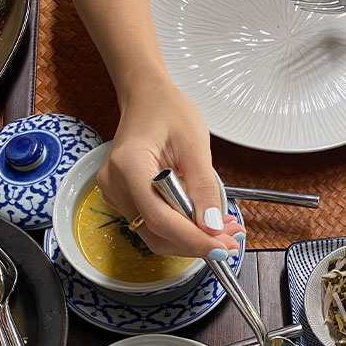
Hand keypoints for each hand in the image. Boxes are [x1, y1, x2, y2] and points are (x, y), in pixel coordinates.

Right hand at [96, 80, 244, 259]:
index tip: (222, 247)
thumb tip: (211, 226)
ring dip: (190, 239)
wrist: (146, 98)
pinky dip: (180, 229)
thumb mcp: (195, 144)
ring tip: (222, 230)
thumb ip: (204, 188)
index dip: (193, 239)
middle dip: (196, 243)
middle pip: (156, 233)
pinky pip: (152, 225)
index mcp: (128, 166)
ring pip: (155, 235)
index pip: (160, 219)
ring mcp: (115, 194)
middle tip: (231, 241)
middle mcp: (114, 184)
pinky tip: (202, 222)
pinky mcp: (123, 199)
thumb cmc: (168, 111)